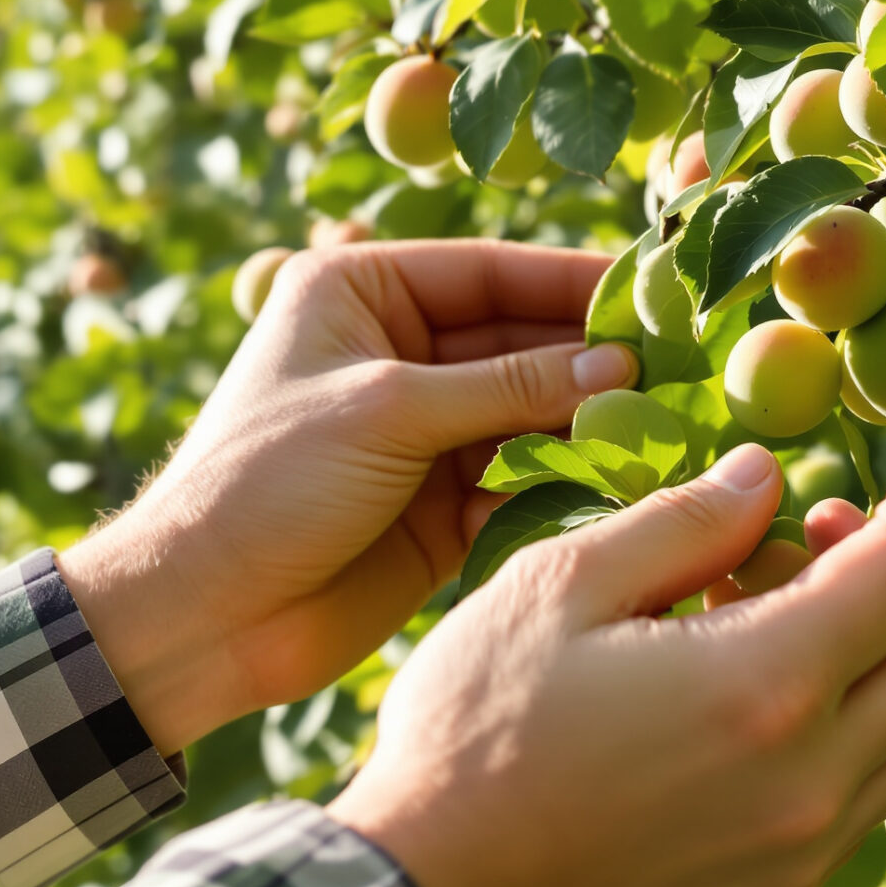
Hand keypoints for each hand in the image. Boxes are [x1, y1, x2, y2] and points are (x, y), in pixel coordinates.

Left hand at [60, 240, 635, 752]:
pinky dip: (566, 486)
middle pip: (518, 342)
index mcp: (360, 293)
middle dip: (592, 360)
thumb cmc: (266, 481)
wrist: (202, 613)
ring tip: (669, 428)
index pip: (489, 273)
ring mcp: (420, 434)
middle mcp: (394, 354)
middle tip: (682, 370)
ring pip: (528, 416)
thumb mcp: (388, 409)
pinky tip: (624, 488)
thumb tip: (618, 364)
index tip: (656, 298)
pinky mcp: (439, 509)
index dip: (572, 284)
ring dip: (589, 425)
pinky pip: (520, 483)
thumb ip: (507, 385)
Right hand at [330, 420, 885, 886]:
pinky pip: (876, 787)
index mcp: (767, 688)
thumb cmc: (473, 734)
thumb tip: (770, 476)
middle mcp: (814, 779)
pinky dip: (884, 708)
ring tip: (882, 556)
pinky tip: (828, 660)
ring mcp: (804, 850)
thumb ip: (683, 523)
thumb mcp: (559, 588)